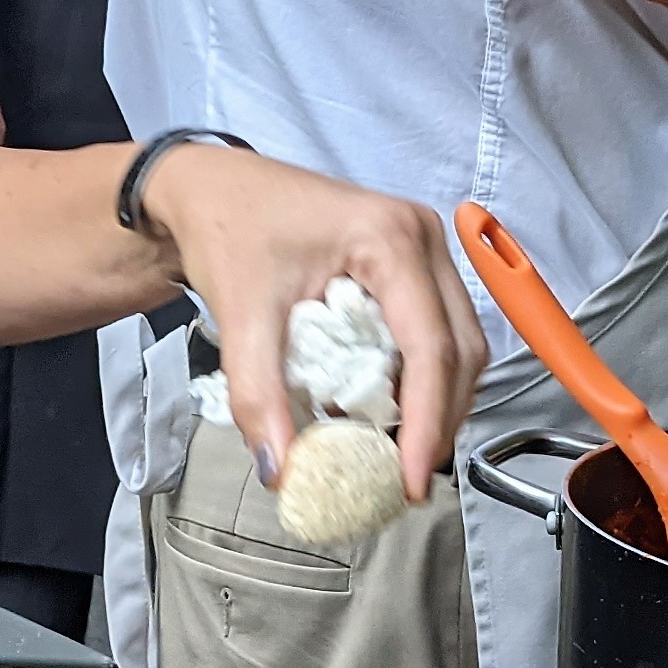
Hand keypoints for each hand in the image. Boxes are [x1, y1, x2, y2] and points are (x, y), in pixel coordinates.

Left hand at [136, 146, 487, 503]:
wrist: (208, 187)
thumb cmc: (227, 228)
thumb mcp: (241, 315)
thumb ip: (259, 395)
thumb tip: (282, 469)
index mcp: (389, 238)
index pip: (430, 346)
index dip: (427, 421)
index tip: (409, 480)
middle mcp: (420, 237)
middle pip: (460, 348)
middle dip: (439, 420)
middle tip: (406, 478)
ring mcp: (421, 246)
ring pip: (459, 342)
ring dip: (435, 401)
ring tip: (396, 451)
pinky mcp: (410, 261)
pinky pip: (438, 329)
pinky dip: (421, 377)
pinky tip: (386, 409)